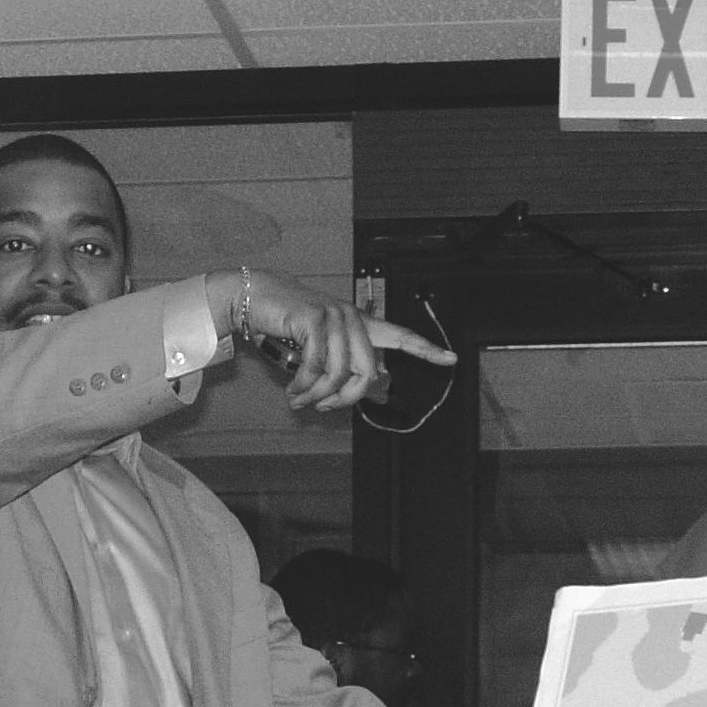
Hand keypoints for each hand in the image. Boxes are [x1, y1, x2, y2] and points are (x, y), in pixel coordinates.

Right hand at [241, 269, 455, 411]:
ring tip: (299, 400)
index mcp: (360, 323)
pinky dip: (303, 386)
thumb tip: (352, 392)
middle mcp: (352, 318)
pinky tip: (293, 390)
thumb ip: (339, 364)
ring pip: (338, 374)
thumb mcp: (318, 348)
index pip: (400, 335)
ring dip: (316, 396)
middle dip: (344, 399)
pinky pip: (315, 366)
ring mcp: (334, 316)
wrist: (255, 297)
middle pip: (366, 374)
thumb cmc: (287, 326)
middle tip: (322, 408)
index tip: (451, 360)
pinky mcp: (314, 319)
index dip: (426, 350)